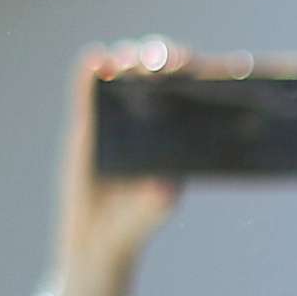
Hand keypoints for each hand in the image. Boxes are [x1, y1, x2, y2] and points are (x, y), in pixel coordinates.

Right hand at [51, 40, 186, 295]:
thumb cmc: (135, 223)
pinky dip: (91, 72)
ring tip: (135, 60)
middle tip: (173, 61)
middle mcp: (152, 121)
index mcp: (179, 138)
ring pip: (125, 75)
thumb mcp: (151, 213)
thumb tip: (164, 187)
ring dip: (131, 60)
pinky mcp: (87, 121)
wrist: (99, 236)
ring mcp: (118, 117)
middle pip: (161, 77)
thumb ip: (156, 202)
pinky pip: (88, 89)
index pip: (194, 97)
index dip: (202, 79)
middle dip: (167, 62)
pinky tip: (96, 61)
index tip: (209, 71)